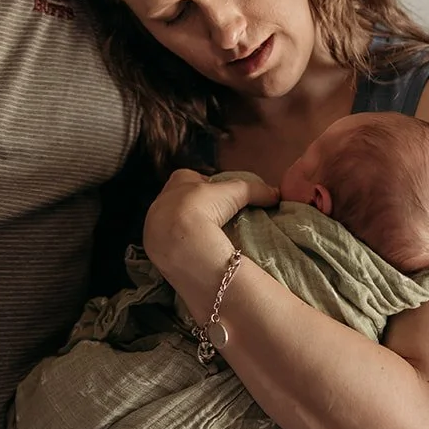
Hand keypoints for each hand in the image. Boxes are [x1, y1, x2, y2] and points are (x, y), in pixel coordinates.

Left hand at [143, 169, 278, 274]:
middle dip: (192, 207)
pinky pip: (166, 242)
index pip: (190, 177)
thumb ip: (255, 190)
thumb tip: (276, 194)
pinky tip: (192, 251)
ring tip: (204, 238)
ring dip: (183, 228)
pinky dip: (178, 244)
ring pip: (169, 222)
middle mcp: (160, 201)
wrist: (180, 239)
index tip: (219, 196)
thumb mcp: (235, 193)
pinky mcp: (152, 246)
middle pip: (177, 200)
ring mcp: (153, 224)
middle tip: (213, 219)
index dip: (205, 184)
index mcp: (177, 181)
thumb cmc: (204, 206)